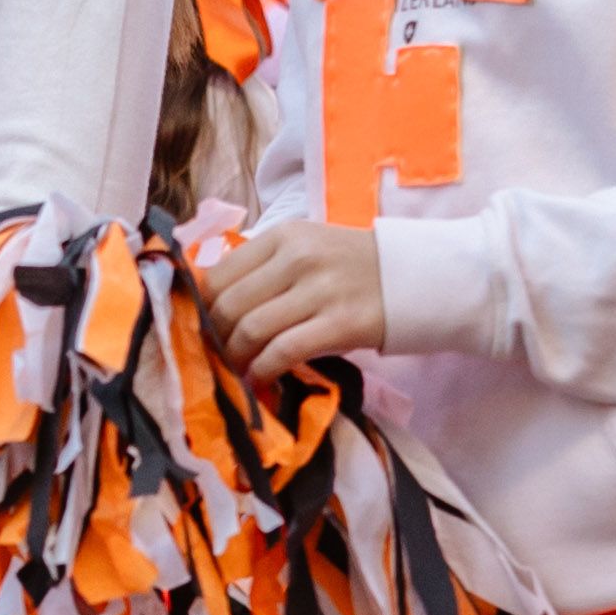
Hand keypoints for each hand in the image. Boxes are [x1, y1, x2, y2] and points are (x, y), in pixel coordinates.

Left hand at [196, 214, 387, 374]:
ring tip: (236, 369)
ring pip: (252, 329)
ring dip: (236, 357)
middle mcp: (298, 258)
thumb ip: (261, 267)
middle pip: (231, 304)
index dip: (202, 308)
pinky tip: (260, 378)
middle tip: (216, 355)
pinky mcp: (340, 324)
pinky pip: (283, 351)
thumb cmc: (350, 267)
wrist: (413, 277)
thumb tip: (208, 301)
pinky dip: (263, 370)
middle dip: (215, 337)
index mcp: (284, 236)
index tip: (202, 327)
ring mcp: (320, 290)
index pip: (220, 274)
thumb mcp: (305, 248)